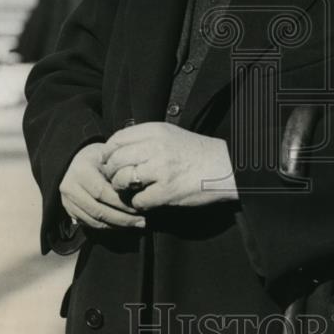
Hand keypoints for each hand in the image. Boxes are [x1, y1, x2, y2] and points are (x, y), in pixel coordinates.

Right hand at [59, 142, 145, 230]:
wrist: (77, 162)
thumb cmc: (98, 158)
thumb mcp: (109, 158)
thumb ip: (120, 172)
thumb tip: (139, 190)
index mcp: (81, 171)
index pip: (102, 192)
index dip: (121, 203)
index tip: (139, 207)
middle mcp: (70, 188)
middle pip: (98, 210)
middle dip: (122, 218)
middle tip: (142, 221)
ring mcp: (67, 201)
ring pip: (94, 221)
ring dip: (117, 225)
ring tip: (136, 224)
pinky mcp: (70, 211)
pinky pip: (90, 224)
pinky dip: (108, 227)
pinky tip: (122, 225)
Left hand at [99, 122, 237, 210]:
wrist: (224, 168)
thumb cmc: (197, 153)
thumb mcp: (171, 134)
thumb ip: (146, 138)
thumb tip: (117, 149)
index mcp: (156, 130)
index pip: (117, 139)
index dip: (109, 153)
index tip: (111, 161)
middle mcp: (156, 147)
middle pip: (115, 160)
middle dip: (111, 173)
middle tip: (116, 179)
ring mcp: (161, 169)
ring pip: (122, 179)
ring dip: (122, 188)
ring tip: (131, 190)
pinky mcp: (166, 191)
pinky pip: (138, 200)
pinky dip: (139, 203)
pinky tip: (147, 199)